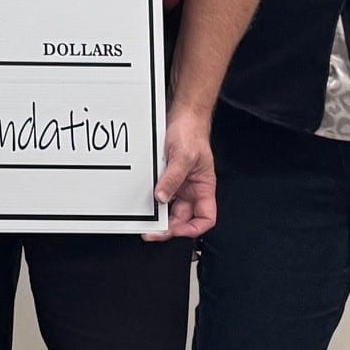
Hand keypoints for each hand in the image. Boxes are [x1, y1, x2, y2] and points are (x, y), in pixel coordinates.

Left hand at [147, 105, 216, 240]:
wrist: (182, 118)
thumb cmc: (191, 134)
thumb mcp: (183, 157)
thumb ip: (172, 178)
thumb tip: (161, 197)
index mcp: (204, 188)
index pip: (205, 218)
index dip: (193, 229)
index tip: (176, 231)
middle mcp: (192, 190)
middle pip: (184, 218)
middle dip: (169, 227)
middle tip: (152, 231)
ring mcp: (179, 185)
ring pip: (170, 209)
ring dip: (159, 216)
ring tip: (145, 221)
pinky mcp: (166, 179)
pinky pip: (160, 195)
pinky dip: (152, 201)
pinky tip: (143, 203)